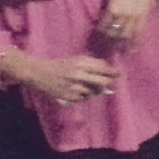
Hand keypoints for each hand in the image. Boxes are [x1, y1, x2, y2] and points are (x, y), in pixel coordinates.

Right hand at [0, 49, 120, 104]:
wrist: (40, 73)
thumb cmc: (61, 65)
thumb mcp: (76, 59)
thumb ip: (92, 63)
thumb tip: (108, 69)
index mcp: (81, 63)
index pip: (103, 68)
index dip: (113, 72)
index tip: (118, 73)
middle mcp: (79, 75)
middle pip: (102, 82)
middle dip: (108, 83)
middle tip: (110, 83)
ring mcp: (74, 87)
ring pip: (94, 92)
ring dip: (94, 90)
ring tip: (87, 86)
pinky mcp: (69, 97)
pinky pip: (84, 98)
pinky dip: (84, 96)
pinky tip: (79, 91)